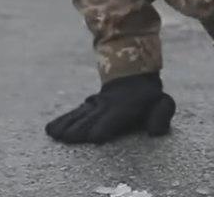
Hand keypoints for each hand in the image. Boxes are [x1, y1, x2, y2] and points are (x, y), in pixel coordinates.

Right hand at [45, 73, 175, 144]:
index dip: (104, 127)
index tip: (95, 137)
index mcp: (125, 108)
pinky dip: (62, 120)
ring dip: (68, 126)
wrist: (132, 74)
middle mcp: (106, 107)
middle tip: (69, 139)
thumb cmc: (149, 97)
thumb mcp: (162, 103)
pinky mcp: (86, 105)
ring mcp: (94, 105)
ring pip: (79, 116)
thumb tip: (155, 132)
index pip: (112, 119)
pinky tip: (51, 130)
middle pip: (91, 120)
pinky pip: (73, 113)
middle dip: (81, 130)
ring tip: (58, 136)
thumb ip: (161, 115)